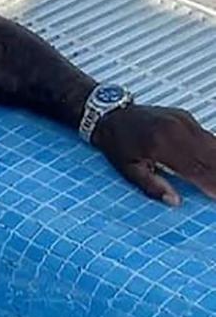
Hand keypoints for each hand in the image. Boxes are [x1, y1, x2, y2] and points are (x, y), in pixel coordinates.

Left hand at [93, 105, 215, 205]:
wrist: (111, 115)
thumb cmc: (117, 142)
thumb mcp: (128, 169)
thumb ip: (151, 185)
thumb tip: (173, 201)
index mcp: (160, 145)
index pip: (195, 168)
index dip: (210, 183)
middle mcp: (174, 130)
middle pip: (210, 155)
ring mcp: (182, 121)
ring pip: (212, 143)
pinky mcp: (185, 117)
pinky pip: (207, 135)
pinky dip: (214, 149)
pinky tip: (215, 161)